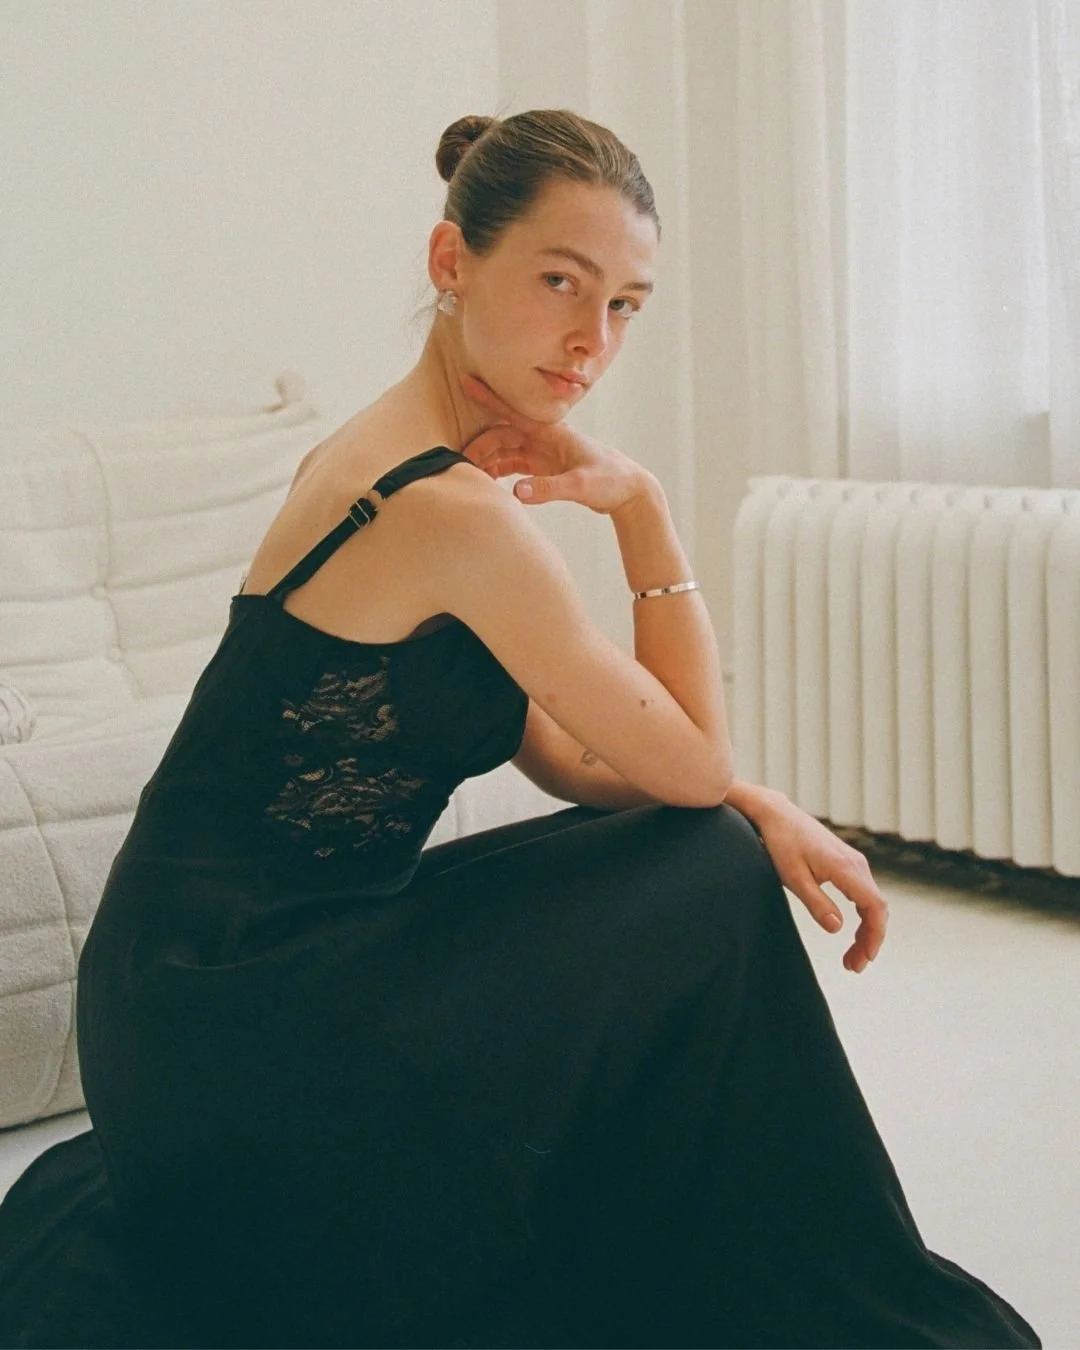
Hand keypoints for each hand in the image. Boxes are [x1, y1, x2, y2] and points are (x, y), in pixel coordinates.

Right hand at [457, 373, 651, 515]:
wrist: (630, 490)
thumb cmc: (610, 481)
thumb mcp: (580, 486)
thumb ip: (548, 489)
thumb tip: (515, 492)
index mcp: (551, 433)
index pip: (513, 411)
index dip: (489, 397)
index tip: (467, 380)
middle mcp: (544, 438)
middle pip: (502, 436)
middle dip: (479, 446)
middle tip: (460, 464)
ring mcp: (544, 452)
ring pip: (505, 450)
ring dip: (487, 460)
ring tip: (469, 475)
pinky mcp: (545, 467)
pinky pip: (514, 465)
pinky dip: (499, 471)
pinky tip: (488, 482)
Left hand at [751, 796, 888, 972]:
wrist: (776, 815)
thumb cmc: (781, 844)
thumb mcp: (793, 878)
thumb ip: (817, 903)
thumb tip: (838, 929)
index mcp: (846, 868)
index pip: (874, 907)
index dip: (874, 935)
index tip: (865, 958)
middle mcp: (856, 864)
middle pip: (877, 908)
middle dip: (870, 940)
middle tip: (854, 966)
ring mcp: (854, 862)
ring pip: (871, 903)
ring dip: (866, 931)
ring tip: (851, 957)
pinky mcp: (847, 863)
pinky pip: (863, 895)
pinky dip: (862, 917)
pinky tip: (852, 933)